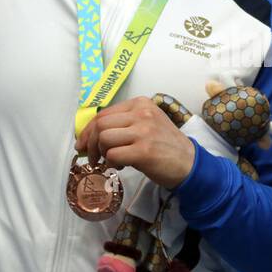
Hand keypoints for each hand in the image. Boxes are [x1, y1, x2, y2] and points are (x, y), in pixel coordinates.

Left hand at [74, 97, 195, 189]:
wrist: (189, 163)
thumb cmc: (165, 145)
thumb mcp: (147, 124)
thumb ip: (123, 123)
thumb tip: (89, 135)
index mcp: (140, 104)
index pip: (103, 113)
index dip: (87, 130)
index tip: (82, 143)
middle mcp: (142, 113)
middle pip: (100, 125)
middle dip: (89, 143)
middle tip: (92, 157)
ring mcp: (143, 131)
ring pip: (104, 138)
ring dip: (100, 154)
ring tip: (109, 162)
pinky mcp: (144, 151)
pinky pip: (112, 155)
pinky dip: (110, 163)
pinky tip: (119, 167)